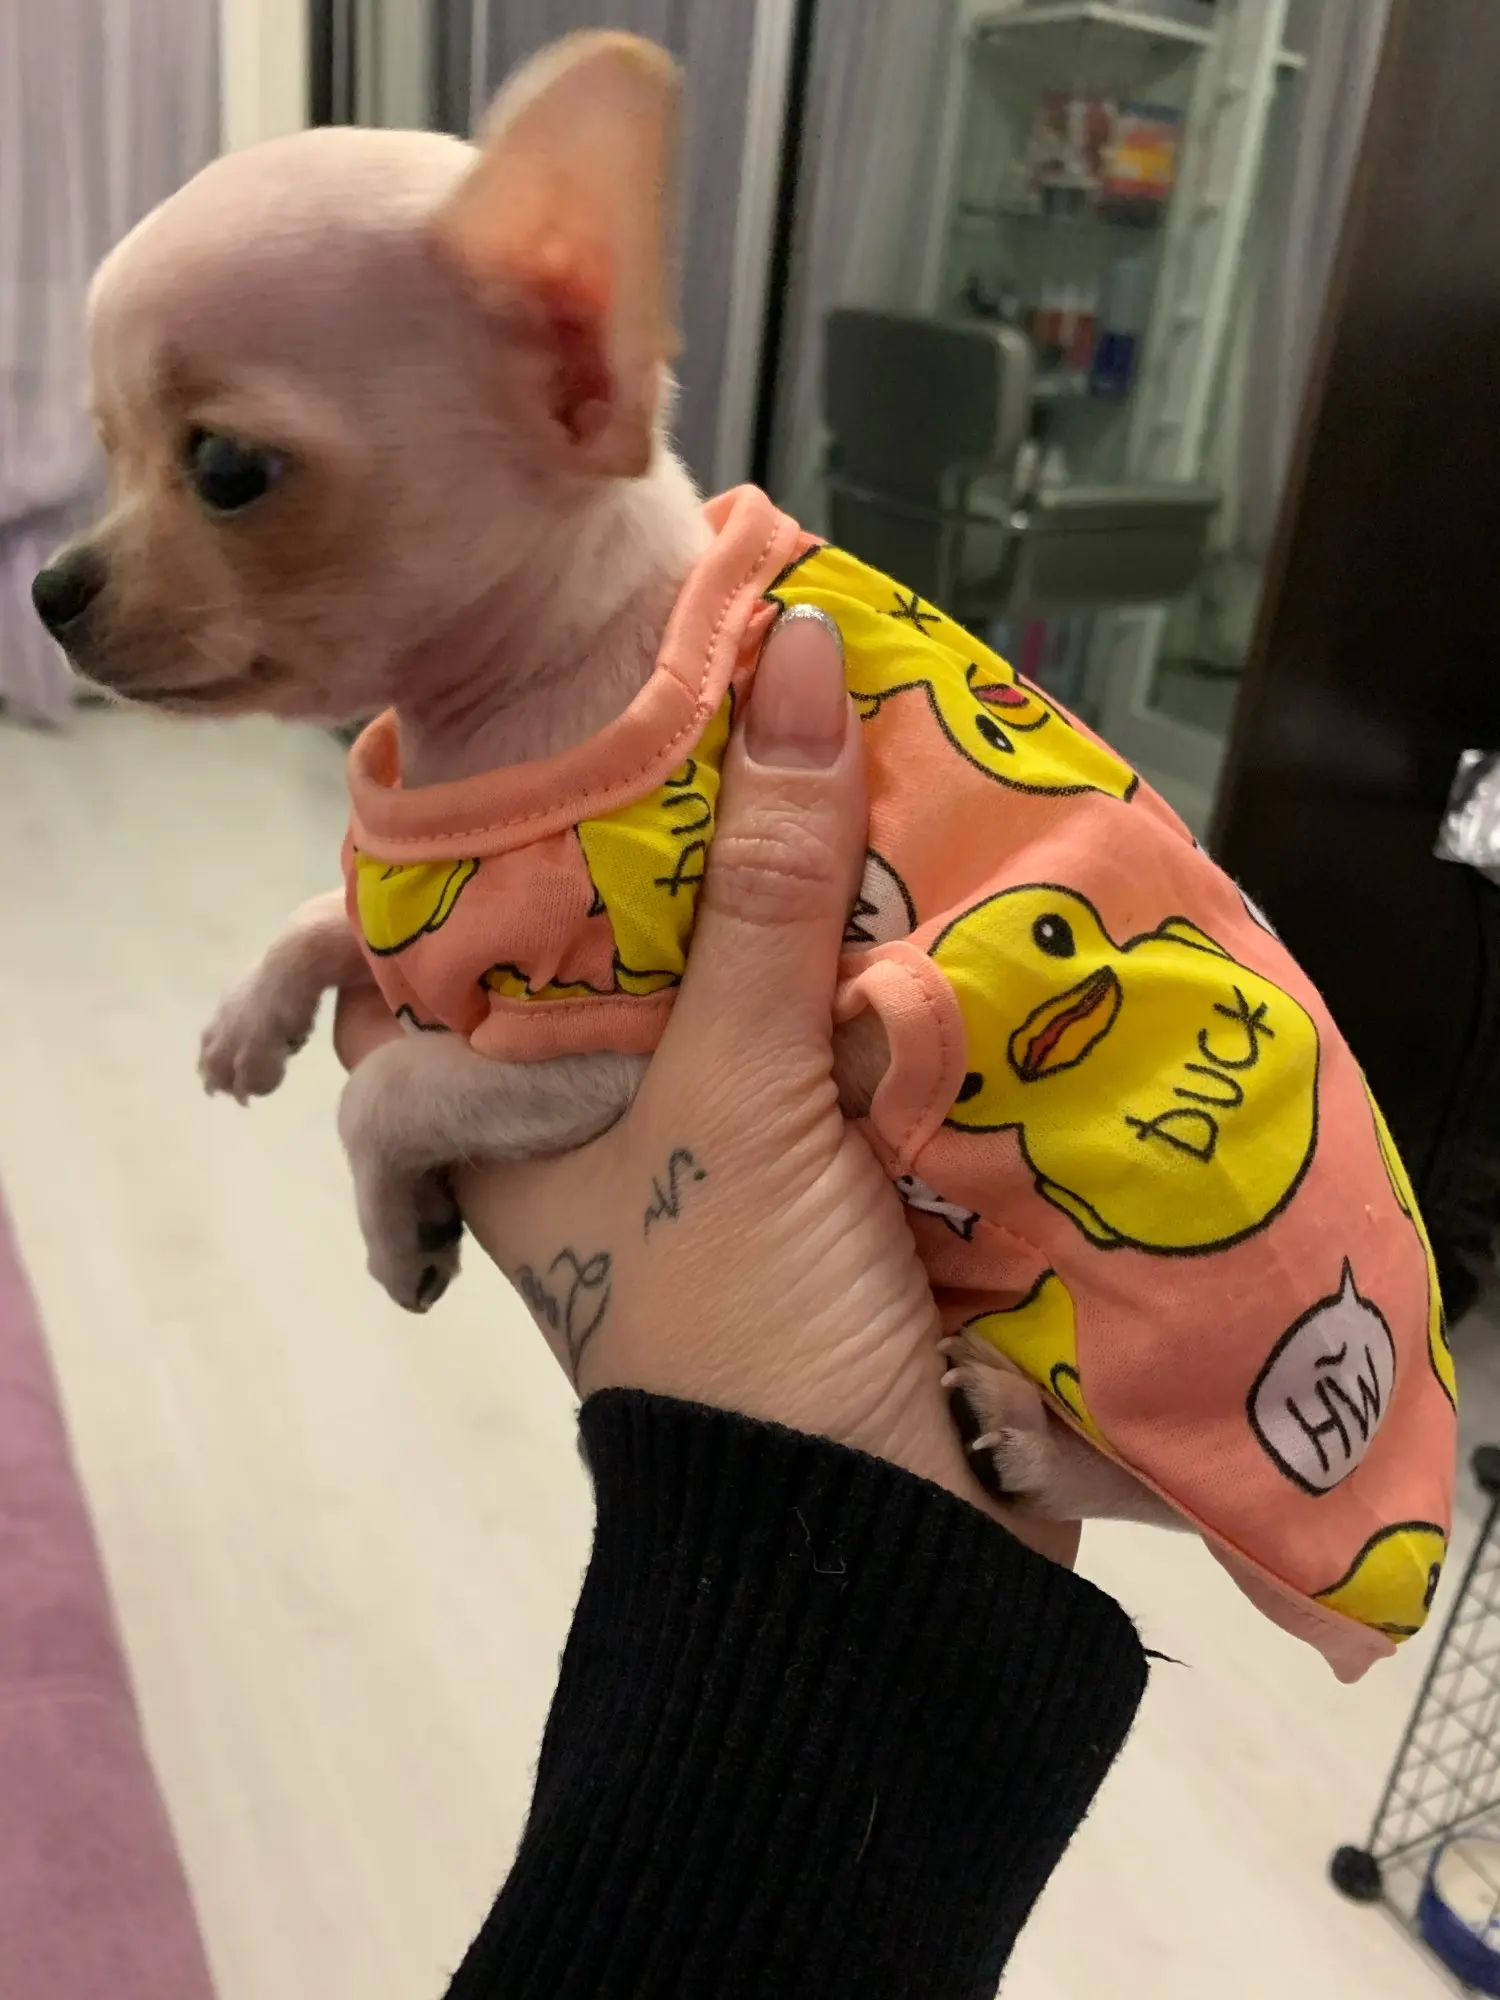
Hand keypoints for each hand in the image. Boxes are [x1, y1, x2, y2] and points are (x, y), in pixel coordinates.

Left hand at [401, 607, 1075, 1563]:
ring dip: (780, 890)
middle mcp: (581, 1121)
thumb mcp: (736, 1092)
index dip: (456, 839)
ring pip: (720, 978)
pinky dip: (857, 965)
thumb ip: (760, 885)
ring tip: (823, 748)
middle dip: (659, 837)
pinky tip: (910, 873)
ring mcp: (700, 1147)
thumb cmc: (747, 1326)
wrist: (882, 1547)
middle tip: (715, 700)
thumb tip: (783, 654)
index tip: (536, 717)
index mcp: (495, 1111)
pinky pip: (819, 1034)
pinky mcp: (812, 1172)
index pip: (415, 950)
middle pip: (594, 943)